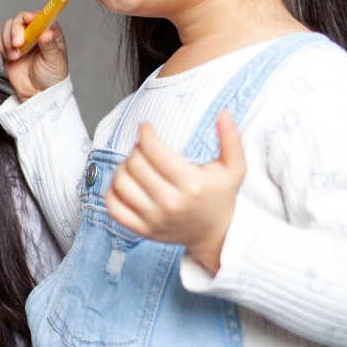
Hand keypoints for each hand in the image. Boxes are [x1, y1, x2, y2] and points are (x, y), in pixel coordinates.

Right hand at [0, 10, 68, 100]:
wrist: (37, 92)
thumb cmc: (51, 76)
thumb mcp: (55, 61)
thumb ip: (50, 46)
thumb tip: (47, 33)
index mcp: (48, 31)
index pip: (41, 16)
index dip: (33, 15)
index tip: (27, 19)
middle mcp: (33, 32)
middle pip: (20, 19)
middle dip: (16, 29)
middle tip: (18, 44)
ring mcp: (19, 39)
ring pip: (7, 26)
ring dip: (8, 39)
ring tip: (15, 56)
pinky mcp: (7, 47)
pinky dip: (1, 46)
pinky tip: (9, 57)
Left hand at [104, 110, 245, 272]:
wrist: (215, 233)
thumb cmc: (220, 197)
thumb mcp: (234, 168)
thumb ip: (231, 139)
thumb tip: (224, 113)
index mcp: (192, 185)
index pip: (155, 152)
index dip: (146, 134)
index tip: (146, 128)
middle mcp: (171, 203)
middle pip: (135, 164)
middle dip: (137, 149)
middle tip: (145, 148)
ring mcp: (154, 219)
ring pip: (121, 183)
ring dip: (123, 167)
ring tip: (135, 164)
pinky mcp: (142, 230)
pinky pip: (114, 207)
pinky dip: (112, 191)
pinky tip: (126, 183)